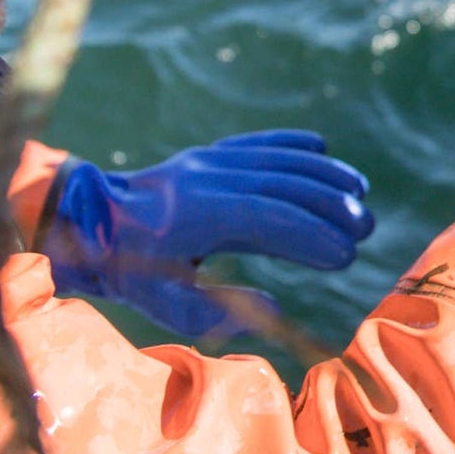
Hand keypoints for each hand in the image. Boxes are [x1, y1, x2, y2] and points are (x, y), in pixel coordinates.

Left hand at [49, 131, 373, 338]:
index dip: (310, 235)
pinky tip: (323, 146)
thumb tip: (272, 304)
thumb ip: (213, 311)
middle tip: (366, 227)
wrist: (88, 220)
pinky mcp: (206, 154)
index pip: (267, 219)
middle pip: (281, 184)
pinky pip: (256, 142)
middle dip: (329, 203)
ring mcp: (206, 160)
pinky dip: (291, 142)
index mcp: (194, 215)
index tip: (346, 255)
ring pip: (275, 159)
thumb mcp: (162, 303)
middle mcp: (204, 178)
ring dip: (321, 172)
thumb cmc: (128, 270)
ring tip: (359, 193)